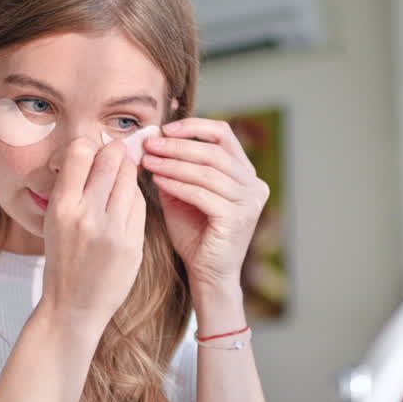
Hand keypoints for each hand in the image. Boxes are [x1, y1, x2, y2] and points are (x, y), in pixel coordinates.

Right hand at [38, 136, 145, 334]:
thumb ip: (73, 186)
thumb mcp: (55, 220)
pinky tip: (126, 203)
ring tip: (119, 181)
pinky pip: (140, 204)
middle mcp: (86, 215)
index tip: (94, 152)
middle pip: (112, 159)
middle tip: (116, 157)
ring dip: (128, 174)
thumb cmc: (63, 259)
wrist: (73, 306)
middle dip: (116, 154)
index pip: (81, 151)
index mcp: (61, 207)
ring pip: (130, 179)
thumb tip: (96, 149)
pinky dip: (134, 197)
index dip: (91, 146)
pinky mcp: (132, 244)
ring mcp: (112, 230)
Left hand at [141, 118, 269, 291]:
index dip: (194, 127)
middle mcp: (254, 184)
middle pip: (214, 151)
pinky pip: (203, 193)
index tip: (164, 129)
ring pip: (208, 171)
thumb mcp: (183, 194)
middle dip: (178, 146)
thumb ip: (175, 168)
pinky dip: (178, 184)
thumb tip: (151, 141)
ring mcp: (249, 202)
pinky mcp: (237, 219)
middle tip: (149, 143)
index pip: (224, 135)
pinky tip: (157, 179)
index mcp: (245, 173)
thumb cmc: (195, 235)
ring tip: (148, 160)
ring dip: (173, 163)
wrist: (207, 274)